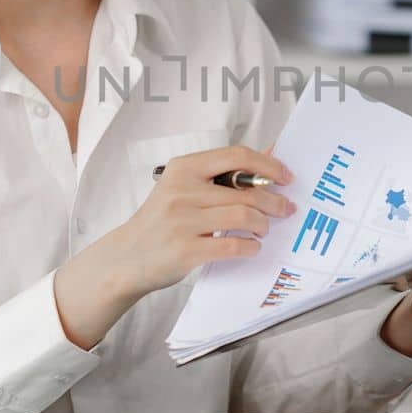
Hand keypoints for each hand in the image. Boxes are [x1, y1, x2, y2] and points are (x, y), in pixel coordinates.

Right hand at [100, 144, 295, 291]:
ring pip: (244, 215)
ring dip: (263, 224)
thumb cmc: (161, 221)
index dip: (268, 166)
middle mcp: (182, 191)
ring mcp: (183, 221)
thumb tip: (269, 159)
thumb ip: (220, 176)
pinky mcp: (186, 250)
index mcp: (183, 168)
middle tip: (284, 209)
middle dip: (274, 201)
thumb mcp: (182, 188)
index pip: (237, 156)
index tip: (285, 177)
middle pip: (246, 190)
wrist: (126, 256)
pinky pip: (233, 245)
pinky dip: (250, 246)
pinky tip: (251, 246)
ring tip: (263, 229)